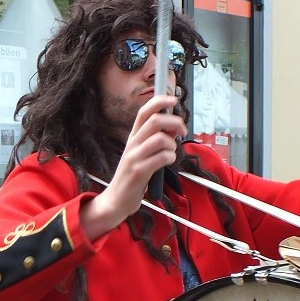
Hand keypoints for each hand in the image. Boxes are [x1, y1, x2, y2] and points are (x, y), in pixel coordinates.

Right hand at [81, 94, 185, 240]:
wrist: (117, 200)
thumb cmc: (133, 176)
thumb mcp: (143, 154)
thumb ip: (156, 139)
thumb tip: (174, 127)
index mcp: (133, 137)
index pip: (144, 111)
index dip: (160, 101)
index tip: (174, 100)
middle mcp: (132, 143)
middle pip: (155, 120)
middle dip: (175, 122)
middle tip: (182, 131)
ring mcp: (134, 157)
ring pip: (161, 139)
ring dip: (173, 145)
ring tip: (171, 153)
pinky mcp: (138, 171)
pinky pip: (162, 157)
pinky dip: (170, 158)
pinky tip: (167, 163)